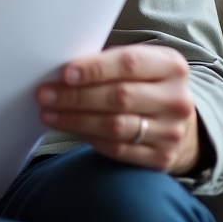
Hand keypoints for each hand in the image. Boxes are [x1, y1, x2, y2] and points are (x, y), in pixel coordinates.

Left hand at [37, 44, 199, 173]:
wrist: (174, 119)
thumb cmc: (141, 83)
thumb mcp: (135, 64)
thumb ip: (105, 63)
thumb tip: (61, 71)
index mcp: (171, 66)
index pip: (129, 64)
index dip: (95, 69)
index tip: (66, 74)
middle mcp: (177, 99)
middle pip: (120, 97)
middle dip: (76, 96)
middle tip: (46, 95)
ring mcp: (172, 132)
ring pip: (115, 126)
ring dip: (76, 119)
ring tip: (49, 113)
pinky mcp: (163, 157)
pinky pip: (118, 149)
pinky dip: (89, 138)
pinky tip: (71, 128)